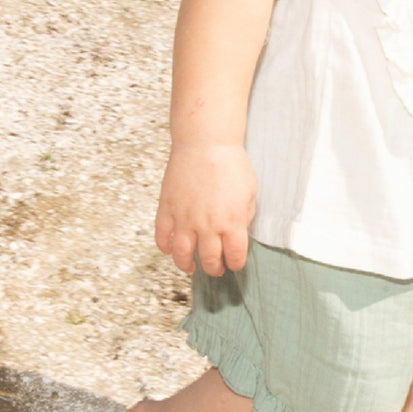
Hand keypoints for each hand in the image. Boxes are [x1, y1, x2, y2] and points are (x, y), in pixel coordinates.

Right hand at [154, 143, 256, 276]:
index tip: (234, 263)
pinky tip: (170, 248)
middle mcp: (207, 226)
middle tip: (215, 268)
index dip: (236, 263)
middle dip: (214, 268)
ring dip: (186, 265)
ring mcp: (185, 219)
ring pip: (182, 255)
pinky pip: (162, 237)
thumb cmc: (231, 163)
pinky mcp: (168, 209)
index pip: (235, 256)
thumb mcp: (250, 192)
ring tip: (191, 267)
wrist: (206, 143)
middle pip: (209, 260)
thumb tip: (238, 230)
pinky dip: (165, 247)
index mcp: (232, 222)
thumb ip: (245, 216)